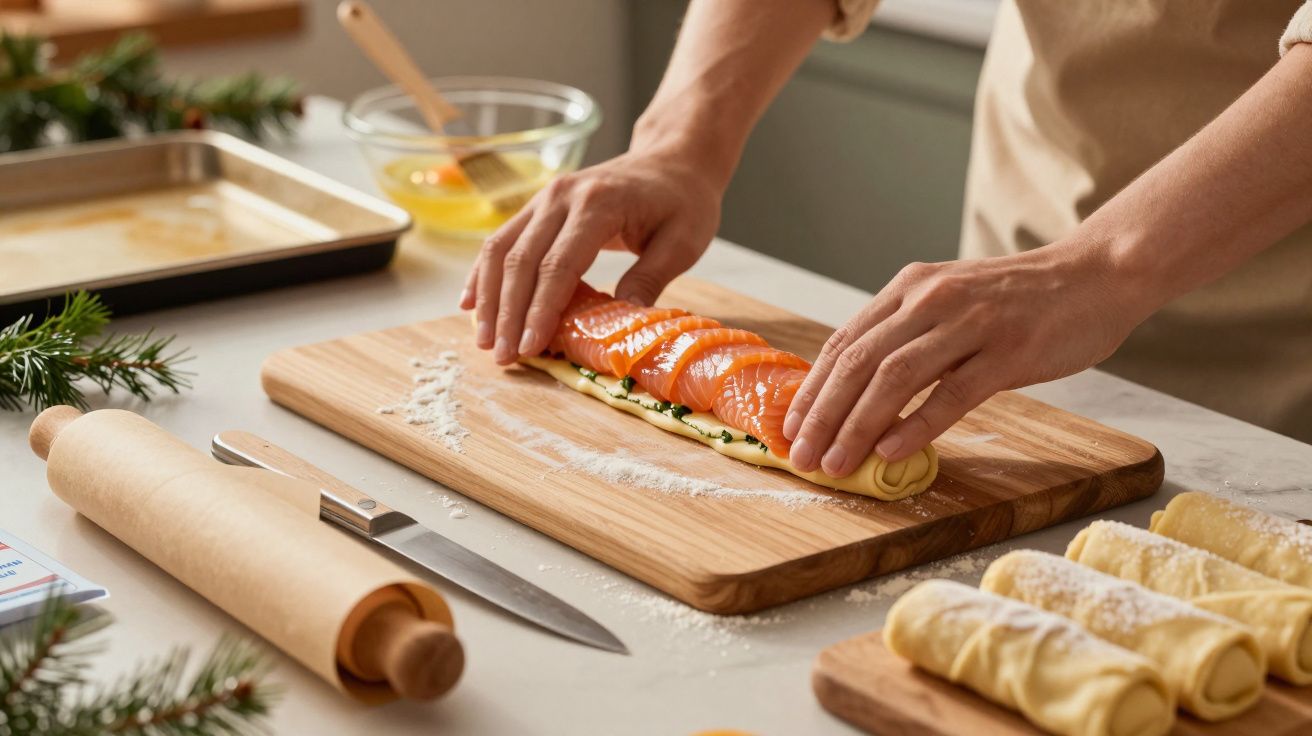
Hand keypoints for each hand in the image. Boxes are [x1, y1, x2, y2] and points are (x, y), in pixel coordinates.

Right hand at [461, 151, 721, 364]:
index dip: (541, 310)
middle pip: (522, 260)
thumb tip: (622, 324)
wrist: (671, 159)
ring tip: (485, 342)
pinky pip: (503, 240)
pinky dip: (483, 274)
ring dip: (489, 298)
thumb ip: (651, 278)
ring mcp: (545, 198)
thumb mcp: (683, 242)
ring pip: (501, 249)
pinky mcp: (538, 206)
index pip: (559, 265)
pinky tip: (471, 304)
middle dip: (508, 313)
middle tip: (503, 357)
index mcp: (599, 204)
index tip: (530, 346)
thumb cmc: (683, 202)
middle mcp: (562, 196)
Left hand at [783, 242, 1155, 476]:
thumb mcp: (951, 303)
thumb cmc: (1021, 299)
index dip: (813, 389)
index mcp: (910, 288)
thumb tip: (859, 390)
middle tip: (802, 456)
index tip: (791, 427)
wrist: (1096, 274)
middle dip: (823, 414)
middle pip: (859, 362)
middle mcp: (932, 300)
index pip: (844, 342)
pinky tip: (891, 452)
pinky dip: (916, 424)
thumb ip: (908, 335)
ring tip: (836, 463)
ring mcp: (971, 323)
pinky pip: (952, 392)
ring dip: (858, 426)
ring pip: (895, 378)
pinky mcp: (1010, 350)